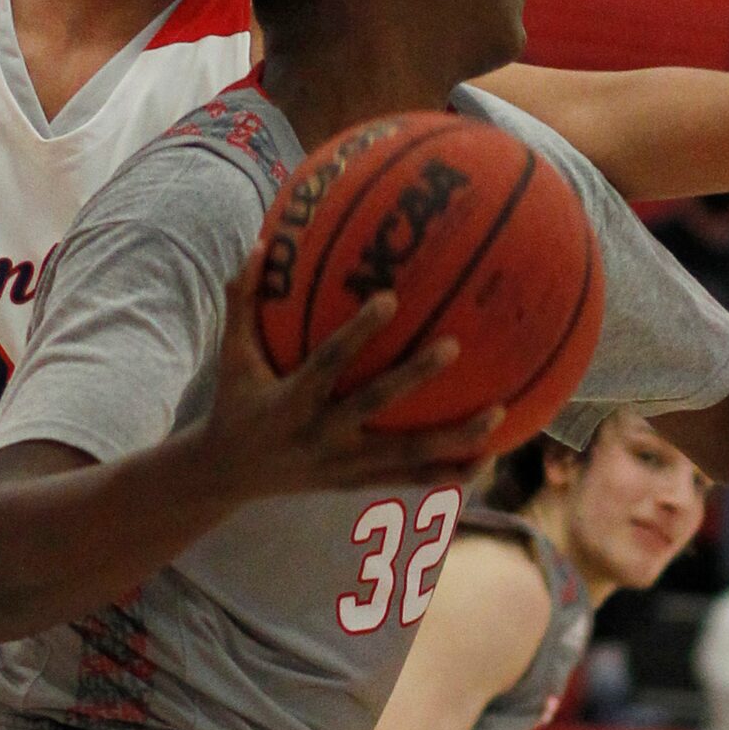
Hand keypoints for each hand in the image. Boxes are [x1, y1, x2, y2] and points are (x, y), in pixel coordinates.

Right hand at [201, 251, 504, 500]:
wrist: (228, 476)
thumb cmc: (236, 404)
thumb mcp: (231, 357)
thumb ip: (242, 303)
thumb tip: (260, 245)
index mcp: (293, 401)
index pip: (329, 362)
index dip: (359, 333)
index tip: (390, 298)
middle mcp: (323, 435)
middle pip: (376, 405)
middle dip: (414, 376)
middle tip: (454, 345)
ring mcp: (345, 465)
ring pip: (407, 454)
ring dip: (455, 438)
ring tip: (500, 415)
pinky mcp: (359, 484)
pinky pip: (410, 479)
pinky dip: (449, 472)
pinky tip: (488, 459)